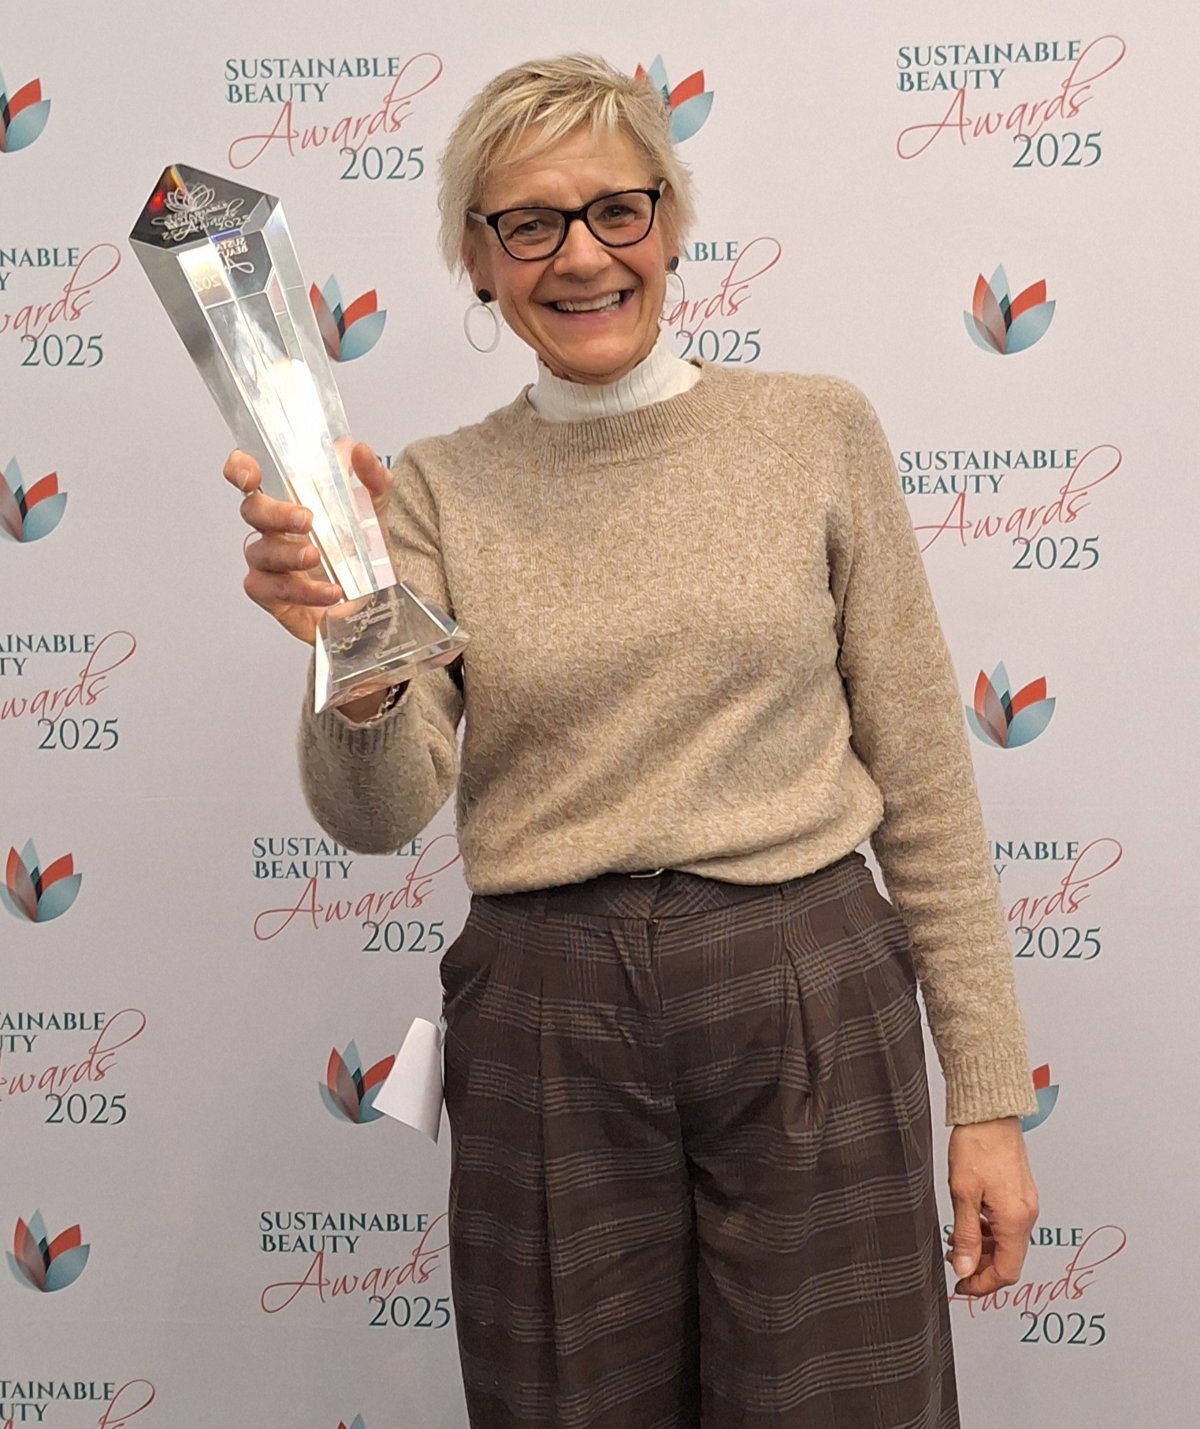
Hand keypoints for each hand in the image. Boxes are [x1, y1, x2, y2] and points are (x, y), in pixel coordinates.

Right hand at [222, 443, 392, 645]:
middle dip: (275, 513)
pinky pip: (273, 590)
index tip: (250, 475)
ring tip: (317, 557)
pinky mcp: (273, 595)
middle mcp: (271, 528)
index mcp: (286, 499)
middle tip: (307, 519)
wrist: (375, 596)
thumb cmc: (361, 549)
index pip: (249, 476)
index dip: (240, 470)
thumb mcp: (375, 509)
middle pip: (252, 511)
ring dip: (289, 554)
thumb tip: (358, 450)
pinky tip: (330, 591)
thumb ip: (371, 478)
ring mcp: (268, 562)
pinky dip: (303, 591)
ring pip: (260, 553)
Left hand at [946, 1117, 1038, 1296]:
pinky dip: (988, 1232)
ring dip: (982, 1249)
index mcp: (1015, 1220)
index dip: (982, 1285)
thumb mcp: (962, 1193)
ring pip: (1006, 1243)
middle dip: (980, 1267)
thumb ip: (965, 1235)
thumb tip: (963, 1269)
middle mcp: (1026, 1215)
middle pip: (1008, 1260)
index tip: (961, 1287)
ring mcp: (1025, 1204)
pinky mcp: (1019, 1194)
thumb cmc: (977, 1145)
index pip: (1006, 1272)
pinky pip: (1007, 1225)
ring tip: (955, 1242)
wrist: (990, 1114)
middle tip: (954, 1263)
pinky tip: (969, 1224)